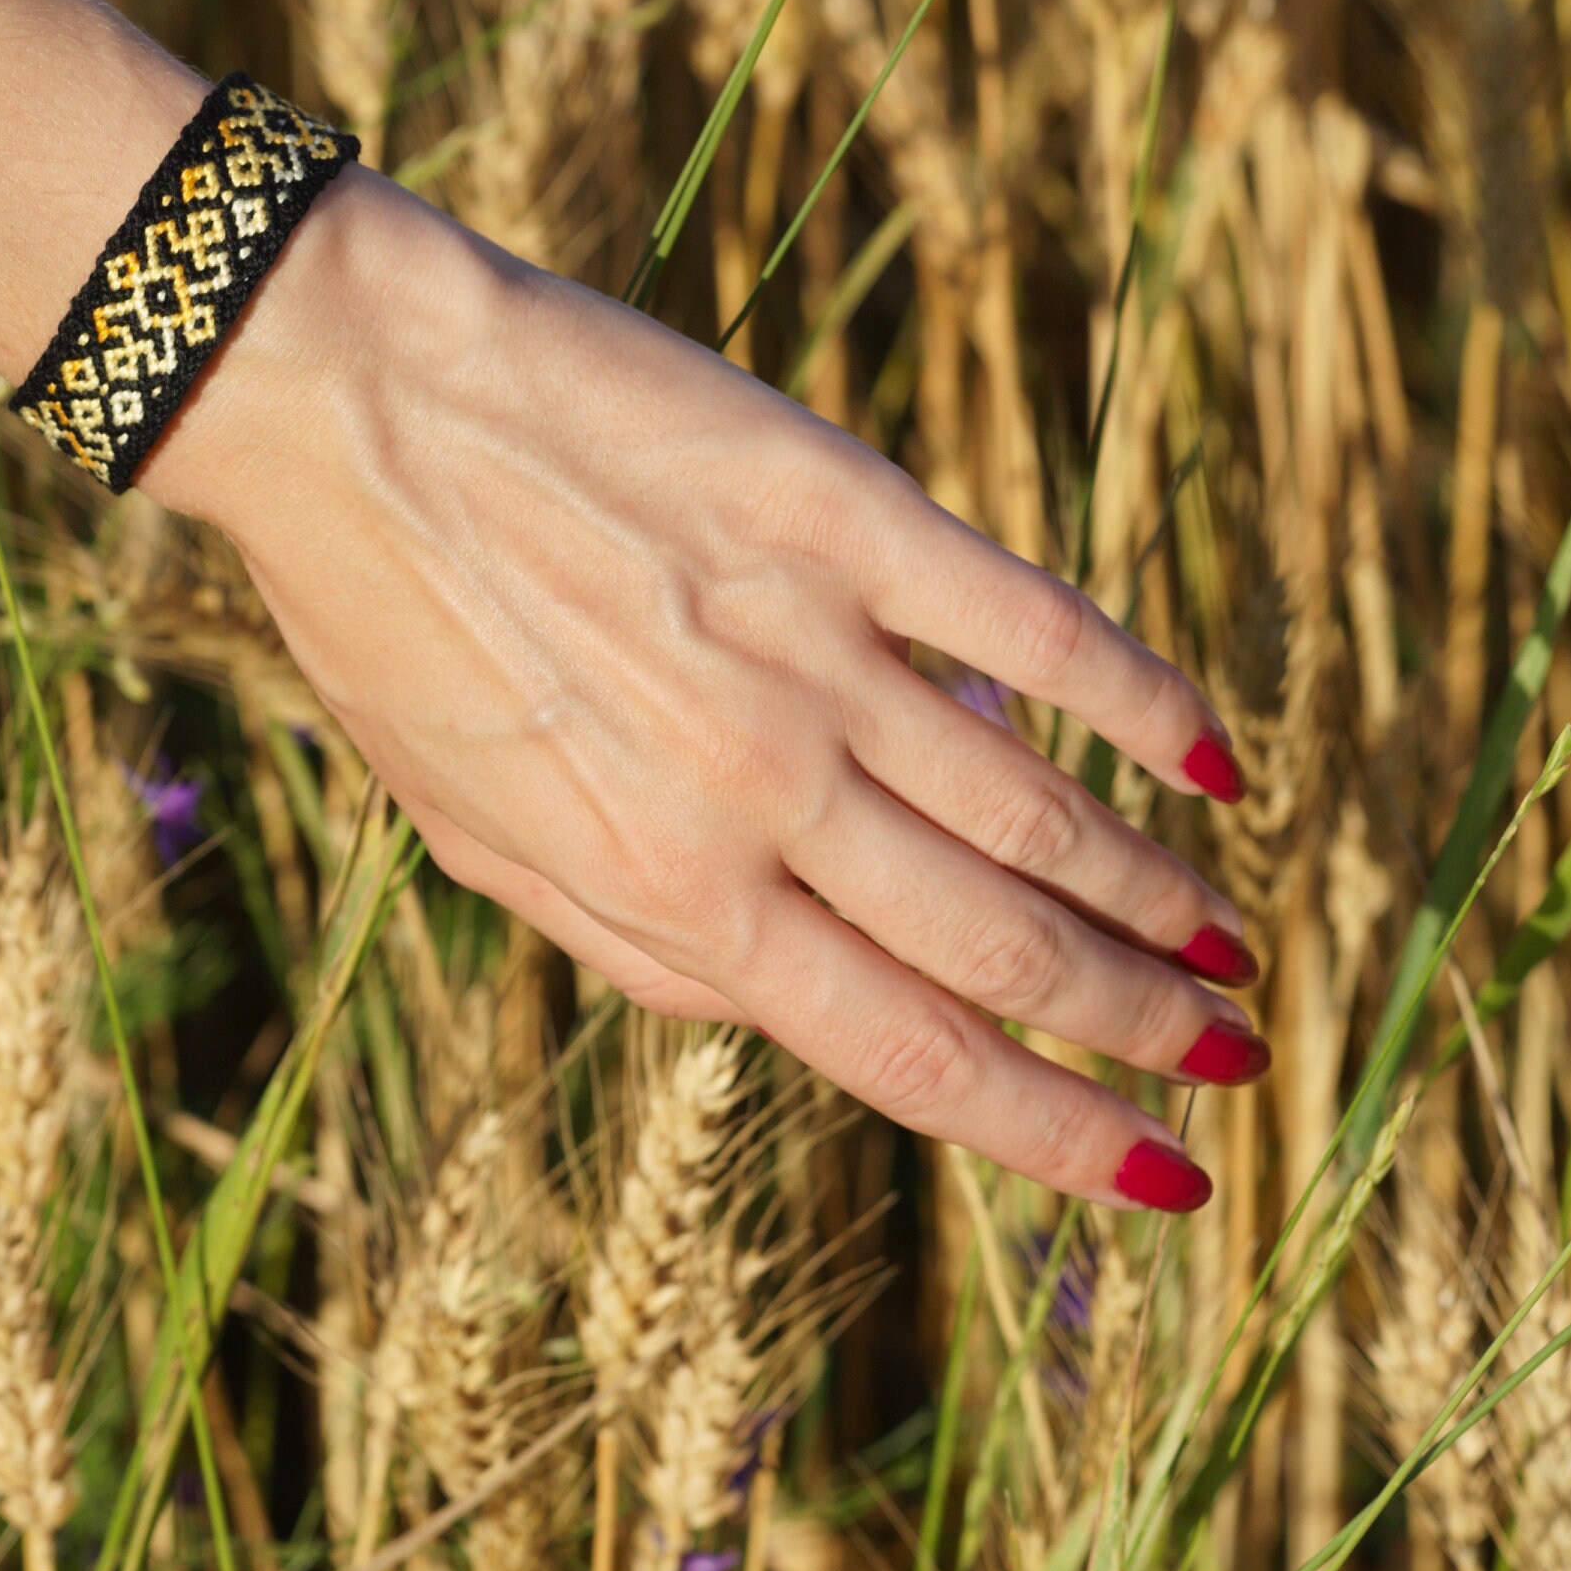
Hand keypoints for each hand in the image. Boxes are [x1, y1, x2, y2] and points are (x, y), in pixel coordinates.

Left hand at [144, 170, 1260, 1210]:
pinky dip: (1140, 699)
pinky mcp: (842, 510)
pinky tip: (1211, 755)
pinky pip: (1033, 628)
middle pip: (999, 948)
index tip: (1160, 1175)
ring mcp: (808, 650)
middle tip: (1231, 1055)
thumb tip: (772, 1006)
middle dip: (1140, 1022)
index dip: (1056, 1131)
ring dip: (1155, 890)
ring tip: (1232, 937)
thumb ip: (625, 937)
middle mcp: (755, 793)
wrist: (338, 396)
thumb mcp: (472, 831)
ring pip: (1037, 809)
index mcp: (663, 889)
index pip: (906, 1055)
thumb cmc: (383, 622)